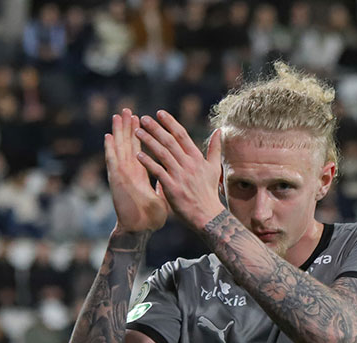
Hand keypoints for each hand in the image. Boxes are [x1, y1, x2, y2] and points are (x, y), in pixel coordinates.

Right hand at [105, 108, 168, 234]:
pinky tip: (108, 137)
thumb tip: (171, 177)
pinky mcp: (118, 182)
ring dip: (118, 132)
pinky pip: (113, 162)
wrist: (140, 231)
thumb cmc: (150, 217)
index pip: (139, 150)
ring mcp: (122, 175)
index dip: (141, 135)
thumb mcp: (162, 197)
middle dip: (128, 127)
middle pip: (128, 145)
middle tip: (128, 110)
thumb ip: (164, 184)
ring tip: (118, 116)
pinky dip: (110, 149)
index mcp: (140, 174)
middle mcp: (129, 172)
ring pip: (119, 149)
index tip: (143, 120)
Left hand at [134, 110, 224, 228]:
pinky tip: (138, 155)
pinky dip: (148, 162)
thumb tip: (219, 131)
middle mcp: (188, 164)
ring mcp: (180, 175)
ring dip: (148, 141)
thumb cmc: (209, 192)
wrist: (208, 215)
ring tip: (137, 132)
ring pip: (162, 153)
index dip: (170, 122)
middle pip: (170, 141)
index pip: (182, 135)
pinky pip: (158, 172)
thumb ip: (215, 149)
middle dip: (155, 128)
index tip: (159, 113)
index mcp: (197, 158)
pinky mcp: (172, 188)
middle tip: (143, 118)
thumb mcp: (215, 168)